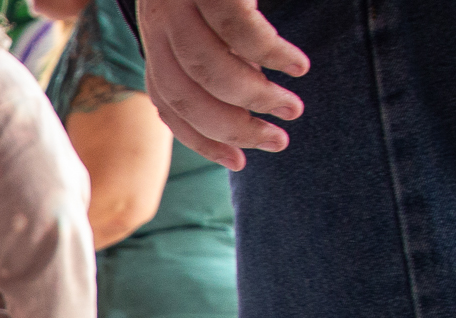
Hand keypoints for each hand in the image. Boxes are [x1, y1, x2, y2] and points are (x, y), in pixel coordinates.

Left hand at [138, 0, 309, 169]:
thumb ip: (221, 55)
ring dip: (256, 99)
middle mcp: (159, 21)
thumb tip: (252, 96)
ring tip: (293, 109)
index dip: (200, 140)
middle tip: (277, 142)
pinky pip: (240, 31)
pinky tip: (298, 68)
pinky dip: (273, 56)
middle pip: (184, 96)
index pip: (167, 103)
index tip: (238, 163)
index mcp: (158, 35)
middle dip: (232, 129)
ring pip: (209, 71)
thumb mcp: (209, 19)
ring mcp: (179, 2)